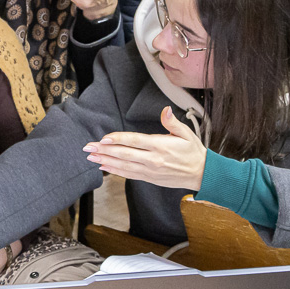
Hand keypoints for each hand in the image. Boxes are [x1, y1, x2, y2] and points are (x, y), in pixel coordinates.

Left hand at [83, 106, 207, 189]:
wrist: (202, 174)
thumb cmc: (193, 151)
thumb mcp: (186, 133)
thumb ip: (172, 122)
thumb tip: (165, 110)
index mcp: (160, 146)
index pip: (135, 141)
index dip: (118, 140)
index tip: (104, 138)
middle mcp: (153, 159)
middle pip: (125, 154)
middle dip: (104, 151)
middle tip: (88, 147)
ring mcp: (150, 170)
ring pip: (124, 166)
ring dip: (105, 161)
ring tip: (91, 157)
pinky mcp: (149, 178)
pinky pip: (129, 174)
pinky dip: (115, 171)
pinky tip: (103, 167)